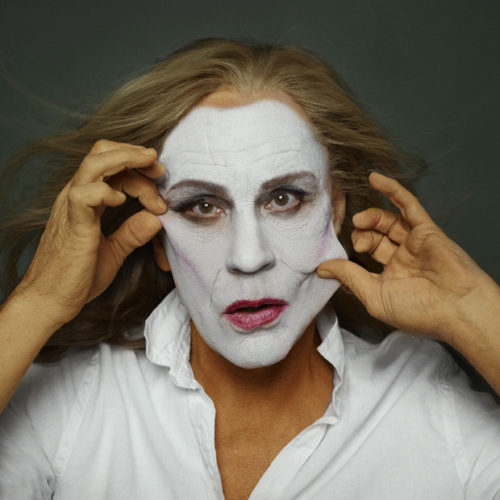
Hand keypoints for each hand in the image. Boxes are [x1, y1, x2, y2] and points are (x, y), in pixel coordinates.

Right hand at [13, 139, 166, 326]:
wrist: (49, 301)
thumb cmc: (76, 277)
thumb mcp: (113, 251)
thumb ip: (133, 233)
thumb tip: (156, 219)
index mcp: (86, 200)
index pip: (110, 166)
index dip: (138, 169)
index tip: (160, 184)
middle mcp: (76, 196)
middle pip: (102, 154)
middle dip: (135, 154)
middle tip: (159, 167)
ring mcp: (71, 207)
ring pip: (95, 164)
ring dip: (128, 160)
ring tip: (151, 169)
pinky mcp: (72, 224)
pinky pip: (86, 194)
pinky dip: (107, 191)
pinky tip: (123, 201)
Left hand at [317, 172, 497, 344]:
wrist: (458, 307)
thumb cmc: (418, 311)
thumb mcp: (374, 296)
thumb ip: (349, 277)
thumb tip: (322, 269)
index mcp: (390, 278)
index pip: (363, 260)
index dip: (348, 256)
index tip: (330, 259)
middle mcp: (402, 260)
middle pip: (375, 238)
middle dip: (361, 236)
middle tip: (357, 241)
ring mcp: (415, 243)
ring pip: (388, 221)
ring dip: (371, 217)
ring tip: (359, 220)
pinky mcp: (427, 229)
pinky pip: (408, 206)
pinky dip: (393, 191)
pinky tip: (374, 179)